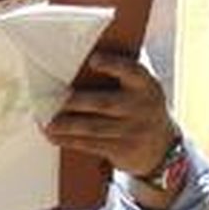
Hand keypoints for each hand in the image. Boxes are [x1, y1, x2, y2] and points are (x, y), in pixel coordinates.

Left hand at [45, 52, 177, 177]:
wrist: (162, 147)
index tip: (93, 59)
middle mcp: (142, 108)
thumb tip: (80, 62)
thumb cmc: (139, 108)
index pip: (132, 72)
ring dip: (67, 125)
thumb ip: (121, 76)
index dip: (113, 65)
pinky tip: (53, 135)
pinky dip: (69, 140)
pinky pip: (91, 144)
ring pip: (94, 127)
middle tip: (55, 99)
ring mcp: (133, 131)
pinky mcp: (123, 150)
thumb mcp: (140, 90)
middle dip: (77, 102)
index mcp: (146, 86)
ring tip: (47, 122)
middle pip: (104, 103)